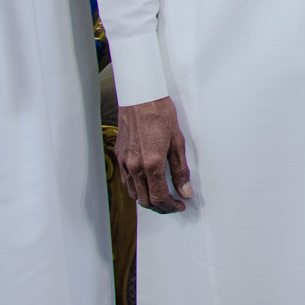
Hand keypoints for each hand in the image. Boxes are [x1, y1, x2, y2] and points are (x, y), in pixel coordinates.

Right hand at [116, 96, 192, 212]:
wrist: (140, 97)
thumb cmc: (160, 114)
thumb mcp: (177, 142)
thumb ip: (180, 170)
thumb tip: (185, 191)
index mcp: (152, 163)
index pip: (159, 197)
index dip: (171, 206)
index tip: (180, 205)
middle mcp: (135, 167)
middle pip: (145, 200)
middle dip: (160, 207)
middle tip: (173, 204)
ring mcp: (125, 163)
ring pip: (134, 193)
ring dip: (147, 199)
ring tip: (162, 196)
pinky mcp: (119, 157)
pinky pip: (126, 181)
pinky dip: (137, 189)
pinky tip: (147, 183)